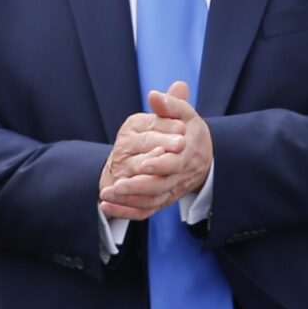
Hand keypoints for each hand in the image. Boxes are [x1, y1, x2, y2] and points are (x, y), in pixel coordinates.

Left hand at [99, 98, 181, 221]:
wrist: (201, 156)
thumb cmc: (189, 131)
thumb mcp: (185, 114)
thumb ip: (170, 104)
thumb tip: (154, 95)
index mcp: (187, 154)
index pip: (174, 163)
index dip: (160, 165)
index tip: (143, 165)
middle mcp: (179, 176)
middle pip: (160, 186)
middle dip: (138, 187)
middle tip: (116, 186)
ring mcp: (170, 190)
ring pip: (151, 201)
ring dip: (128, 202)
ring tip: (106, 195)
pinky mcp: (162, 200)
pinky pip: (145, 211)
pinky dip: (126, 212)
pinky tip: (107, 208)